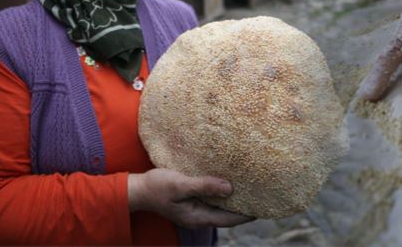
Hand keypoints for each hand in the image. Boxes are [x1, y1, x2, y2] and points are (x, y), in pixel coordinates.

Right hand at [128, 168, 254, 228]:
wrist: (138, 189)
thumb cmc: (157, 187)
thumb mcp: (181, 185)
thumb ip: (204, 186)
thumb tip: (229, 188)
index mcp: (197, 216)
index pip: (229, 219)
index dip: (247, 214)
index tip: (263, 206)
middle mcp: (198, 216)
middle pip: (227, 215)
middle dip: (243, 207)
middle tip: (261, 195)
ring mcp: (195, 210)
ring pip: (220, 207)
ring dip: (233, 199)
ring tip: (250, 188)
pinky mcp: (191, 201)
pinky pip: (212, 200)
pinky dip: (222, 193)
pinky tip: (229, 183)